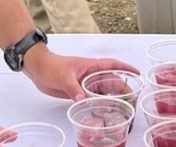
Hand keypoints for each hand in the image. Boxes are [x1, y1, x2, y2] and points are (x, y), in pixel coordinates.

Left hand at [23, 46, 138, 100]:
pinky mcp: (78, 90)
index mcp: (90, 66)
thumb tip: (83, 100)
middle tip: (132, 99)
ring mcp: (84, 82)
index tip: (137, 73)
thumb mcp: (64, 77)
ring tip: (122, 107)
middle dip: (122, 87)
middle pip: (111, 80)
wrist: (38, 69)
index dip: (125, 68)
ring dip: (111, 96)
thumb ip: (74, 88)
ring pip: (102, 89)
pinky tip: (102, 111)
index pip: (112, 64)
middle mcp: (90, 74)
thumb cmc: (51, 66)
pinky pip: (92, 96)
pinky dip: (98, 102)